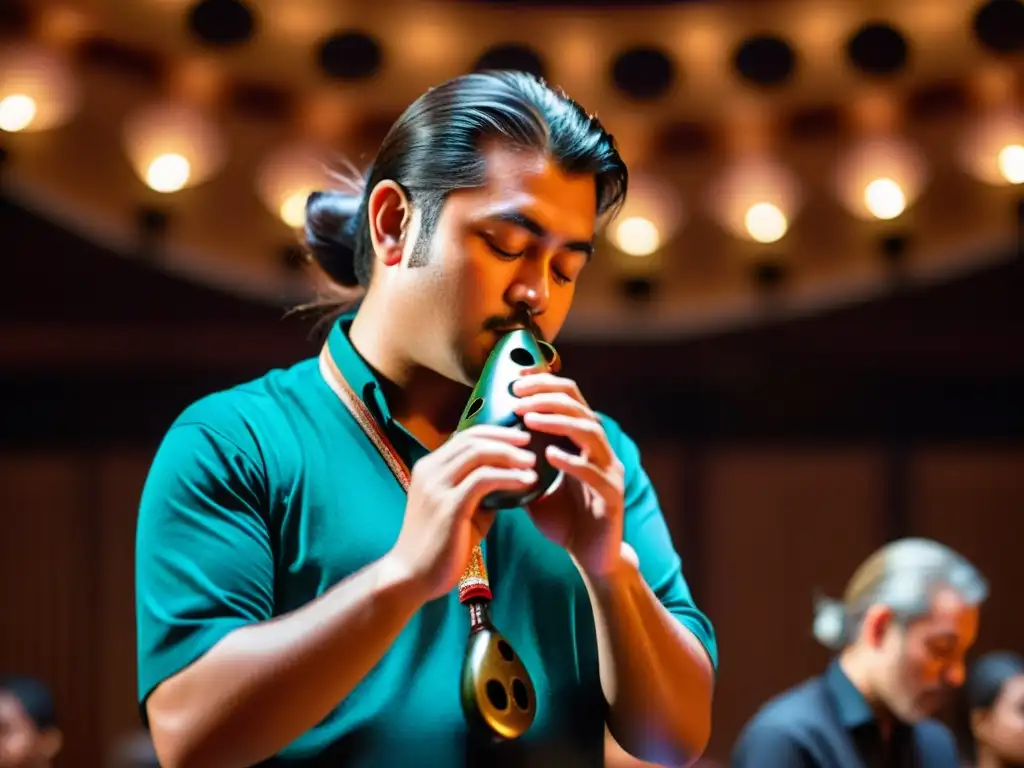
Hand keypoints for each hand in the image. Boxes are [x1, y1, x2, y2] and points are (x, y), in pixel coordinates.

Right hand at [388, 425, 537, 601]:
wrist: (412, 576)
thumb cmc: (438, 546)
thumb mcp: (460, 510)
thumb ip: (480, 492)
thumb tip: (509, 480)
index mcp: (429, 468)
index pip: (464, 436)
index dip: (494, 432)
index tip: (519, 437)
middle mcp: (430, 471)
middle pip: (472, 439)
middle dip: (505, 437)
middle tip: (530, 442)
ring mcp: (437, 487)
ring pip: (477, 453)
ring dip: (509, 454)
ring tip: (532, 462)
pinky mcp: (449, 506)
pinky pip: (483, 480)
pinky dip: (508, 476)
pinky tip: (526, 481)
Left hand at [512, 373, 625, 578]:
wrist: (591, 559)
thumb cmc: (564, 521)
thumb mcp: (536, 487)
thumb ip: (521, 465)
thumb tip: (486, 446)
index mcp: (583, 443)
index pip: (569, 400)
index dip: (545, 384)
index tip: (516, 380)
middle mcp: (600, 451)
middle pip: (580, 407)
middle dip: (548, 396)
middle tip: (518, 398)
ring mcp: (609, 471)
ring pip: (590, 432)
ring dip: (558, 421)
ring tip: (530, 419)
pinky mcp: (612, 496)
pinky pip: (594, 472)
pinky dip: (571, 460)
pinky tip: (549, 455)